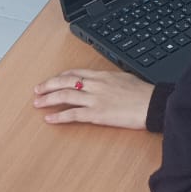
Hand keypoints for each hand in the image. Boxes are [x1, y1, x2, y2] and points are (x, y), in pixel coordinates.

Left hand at [33, 69, 152, 128]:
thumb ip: (111, 80)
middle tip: (37, 90)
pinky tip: (50, 119)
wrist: (153, 104)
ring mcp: (95, 99)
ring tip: (37, 103)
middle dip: (48, 85)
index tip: (52, 80)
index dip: (60, 76)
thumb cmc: (144, 93)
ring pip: (65, 96)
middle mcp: (95, 85)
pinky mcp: (97, 114)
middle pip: (65, 82)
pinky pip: (73, 114)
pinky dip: (59, 116)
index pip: (75, 72)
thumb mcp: (125, 79)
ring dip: (48, 99)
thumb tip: (107, 82)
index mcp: (102, 76)